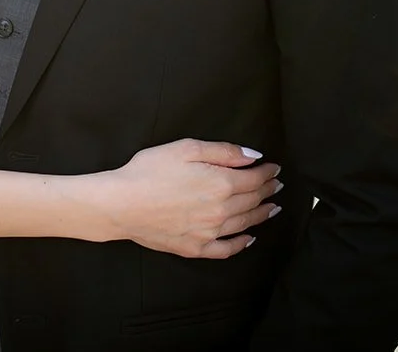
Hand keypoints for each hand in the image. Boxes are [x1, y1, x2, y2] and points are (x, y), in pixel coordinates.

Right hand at [96, 139, 282, 258]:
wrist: (121, 204)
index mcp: (220, 183)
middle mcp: (221, 210)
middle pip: (252, 200)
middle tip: (276, 186)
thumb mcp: (186, 149)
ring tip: (272, 208)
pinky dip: (242, 244)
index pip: (254, 178)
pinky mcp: (196, 247)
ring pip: (245, 224)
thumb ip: (223, 152)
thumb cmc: (148, 171)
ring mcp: (209, 232)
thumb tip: (253, 156)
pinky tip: (249, 239)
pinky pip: (226, 249)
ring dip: (261, 215)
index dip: (267, 172)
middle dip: (267, 191)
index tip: (274, 168)